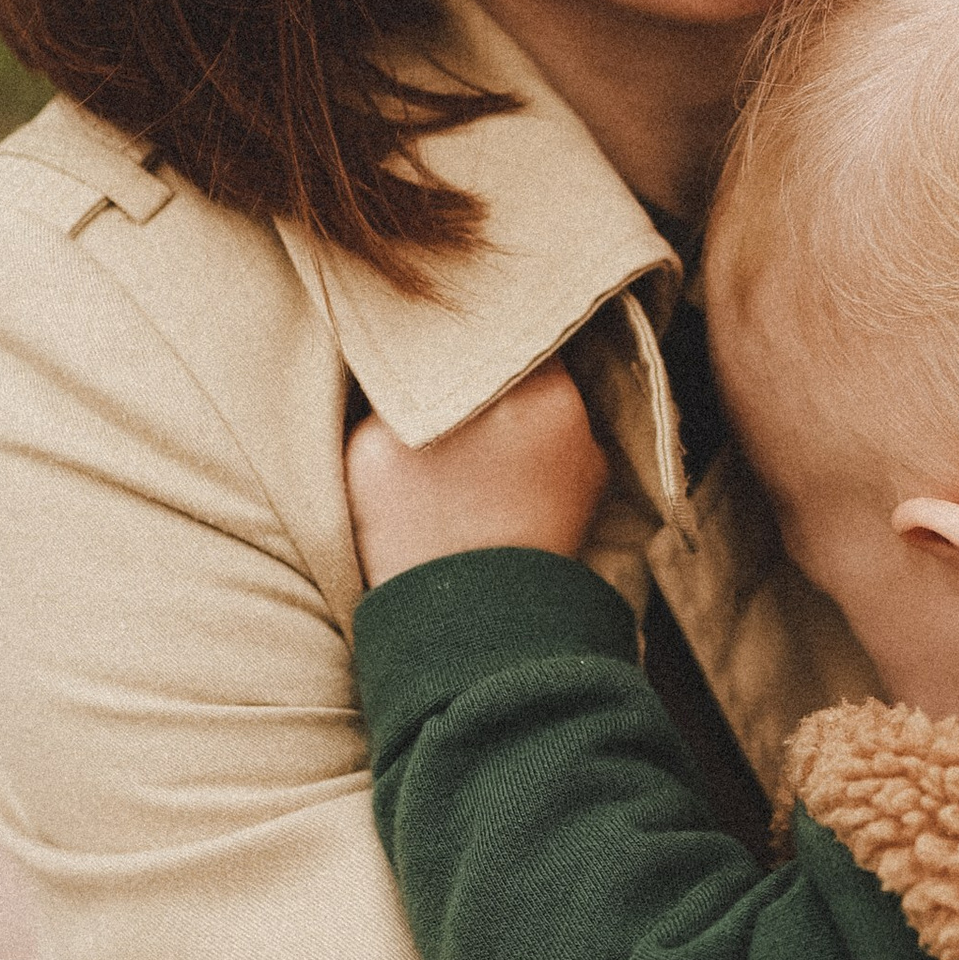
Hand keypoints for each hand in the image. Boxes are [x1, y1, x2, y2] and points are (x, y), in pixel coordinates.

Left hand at [345, 359, 610, 587]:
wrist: (480, 623)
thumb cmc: (541, 546)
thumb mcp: (589, 471)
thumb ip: (569, 410)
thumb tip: (548, 371)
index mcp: (550, 396)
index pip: (525, 336)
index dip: (513, 350)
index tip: (505, 366)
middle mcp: (484, 396)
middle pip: (464, 349)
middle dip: (464, 367)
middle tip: (464, 402)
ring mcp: (421, 420)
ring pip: (415, 383)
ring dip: (422, 404)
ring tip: (437, 458)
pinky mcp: (369, 449)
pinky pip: (377, 428)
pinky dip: (387, 449)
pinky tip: (405, 486)